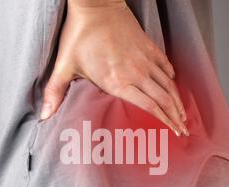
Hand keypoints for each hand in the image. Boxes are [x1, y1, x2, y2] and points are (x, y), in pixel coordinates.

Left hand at [41, 0, 188, 136]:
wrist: (96, 4)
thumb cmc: (80, 35)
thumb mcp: (64, 65)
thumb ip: (55, 92)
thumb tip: (44, 116)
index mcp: (118, 81)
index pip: (149, 106)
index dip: (164, 121)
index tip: (174, 131)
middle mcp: (136, 73)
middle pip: (163, 99)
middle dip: (176, 116)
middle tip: (184, 129)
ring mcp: (144, 59)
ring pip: (168, 84)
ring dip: (177, 100)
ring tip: (184, 114)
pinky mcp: (148, 46)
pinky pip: (165, 65)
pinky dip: (172, 77)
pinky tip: (174, 84)